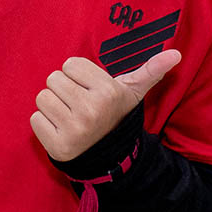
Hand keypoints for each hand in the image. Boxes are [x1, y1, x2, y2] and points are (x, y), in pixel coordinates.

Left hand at [30, 50, 181, 163]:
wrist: (108, 156)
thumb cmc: (114, 115)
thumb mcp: (133, 93)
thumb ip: (151, 71)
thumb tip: (176, 54)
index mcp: (107, 92)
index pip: (69, 64)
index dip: (78, 76)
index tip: (89, 90)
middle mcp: (91, 110)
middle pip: (53, 79)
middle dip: (64, 89)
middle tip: (78, 104)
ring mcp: (73, 130)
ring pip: (43, 98)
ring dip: (53, 106)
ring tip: (70, 116)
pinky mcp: (57, 146)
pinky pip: (35, 119)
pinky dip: (45, 124)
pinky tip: (61, 130)